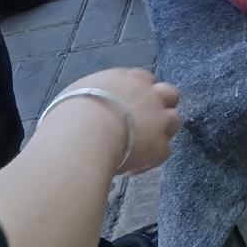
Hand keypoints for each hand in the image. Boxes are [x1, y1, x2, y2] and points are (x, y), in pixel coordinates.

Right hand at [49, 67, 180, 174]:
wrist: (84, 134)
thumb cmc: (72, 112)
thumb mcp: (78, 93)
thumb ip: (95, 96)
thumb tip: (90, 108)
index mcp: (128, 79)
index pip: (144, 79)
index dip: (141, 92)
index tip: (130, 104)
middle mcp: (149, 95)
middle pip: (169, 94)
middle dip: (163, 105)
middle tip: (146, 123)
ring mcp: (159, 119)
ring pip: (174, 121)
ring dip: (162, 132)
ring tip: (141, 146)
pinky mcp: (160, 145)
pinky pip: (164, 152)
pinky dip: (150, 160)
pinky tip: (132, 168)